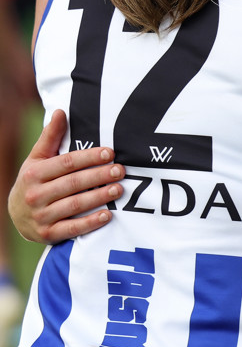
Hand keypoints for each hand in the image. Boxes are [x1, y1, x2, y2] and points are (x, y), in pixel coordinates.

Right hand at [8, 110, 124, 242]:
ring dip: (98, 197)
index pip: (66, 163)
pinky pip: (72, 229)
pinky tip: (107, 215)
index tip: (109, 152)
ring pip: (74, 205)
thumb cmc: (33, 181)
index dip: (88, 157)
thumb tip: (60, 111)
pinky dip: (90, 223)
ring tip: (118, 189)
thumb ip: (50, 137)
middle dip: (98, 176)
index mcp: (35, 173)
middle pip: (72, 183)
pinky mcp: (48, 234)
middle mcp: (36, 195)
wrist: (15, 216)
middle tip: (120, 170)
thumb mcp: (37, 158)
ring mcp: (41, 217)